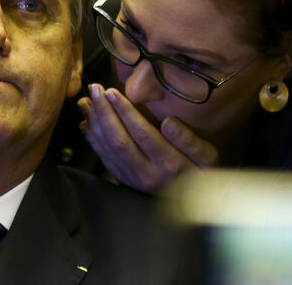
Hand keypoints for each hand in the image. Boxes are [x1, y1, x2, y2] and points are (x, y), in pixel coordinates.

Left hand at [78, 83, 217, 193]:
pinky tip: (86, 122)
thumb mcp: (206, 157)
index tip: (112, 92)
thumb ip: (189, 140)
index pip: (143, 134)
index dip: (125, 112)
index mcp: (169, 164)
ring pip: (107, 149)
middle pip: (119, 141)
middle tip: (94, 89)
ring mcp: (132, 178)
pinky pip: (103, 157)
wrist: (193, 202)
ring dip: (94, 123)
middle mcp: (146, 173)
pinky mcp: (123, 180)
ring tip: (85, 101)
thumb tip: (169, 122)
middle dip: (104, 113)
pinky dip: (92, 139)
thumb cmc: (201, 171)